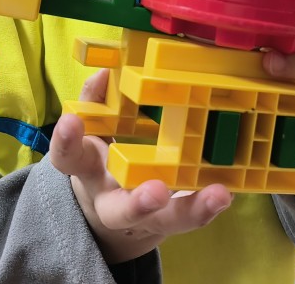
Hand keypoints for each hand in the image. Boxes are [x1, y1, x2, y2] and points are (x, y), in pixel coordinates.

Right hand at [49, 69, 232, 264]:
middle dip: (139, 203)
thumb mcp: (92, 131)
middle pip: (121, 211)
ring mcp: (145, 218)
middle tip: (157, 191)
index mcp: (88, 170)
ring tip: (218, 194)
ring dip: (191, 209)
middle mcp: (112, 201)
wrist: (110, 211)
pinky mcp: (172, 220)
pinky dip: (210, 205)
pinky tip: (228, 190)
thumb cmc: (101, 159)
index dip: (66, 140)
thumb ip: (95, 102)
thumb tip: (105, 73)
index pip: (68, 157)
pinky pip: (191, 217)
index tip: (71, 120)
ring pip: (166, 221)